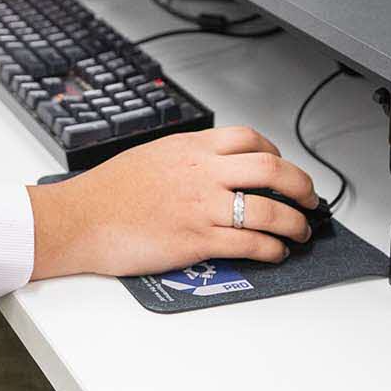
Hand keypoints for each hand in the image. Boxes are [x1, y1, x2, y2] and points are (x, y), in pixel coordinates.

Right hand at [24, 127, 317, 279]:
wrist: (81, 218)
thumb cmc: (109, 191)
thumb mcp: (153, 155)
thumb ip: (187, 157)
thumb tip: (213, 165)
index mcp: (191, 147)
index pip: (248, 138)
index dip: (275, 151)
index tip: (281, 165)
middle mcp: (202, 172)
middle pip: (271, 168)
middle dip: (300, 184)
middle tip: (309, 198)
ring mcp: (202, 206)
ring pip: (268, 209)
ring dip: (294, 222)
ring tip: (300, 231)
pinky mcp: (197, 240)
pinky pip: (249, 243)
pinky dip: (272, 249)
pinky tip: (276, 252)